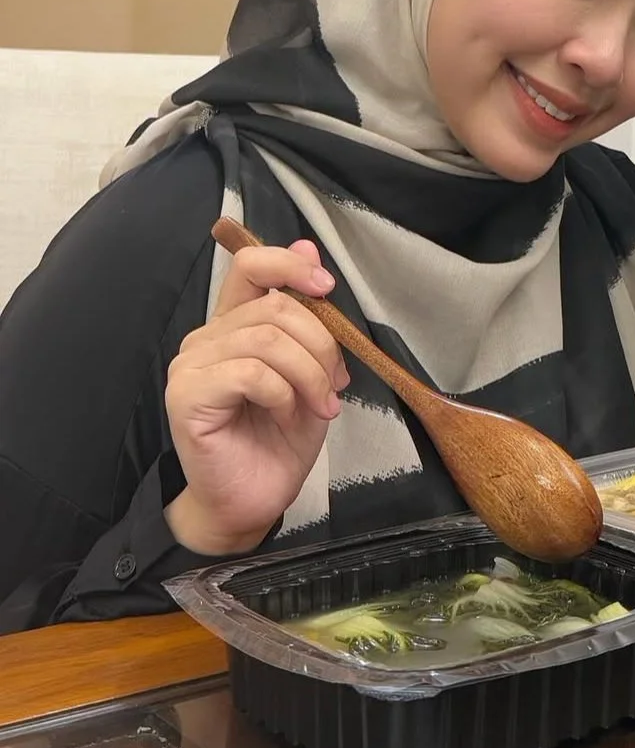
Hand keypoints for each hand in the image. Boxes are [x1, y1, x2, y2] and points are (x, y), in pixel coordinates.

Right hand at [164, 239, 347, 554]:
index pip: (250, 265)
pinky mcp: (187, 396)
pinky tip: (285, 414)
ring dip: (309, 373)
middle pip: (275, 307)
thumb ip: (309, 316)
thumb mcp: (312, 370)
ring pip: (267, 339)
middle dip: (321, 345)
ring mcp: (192, 365)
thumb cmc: (280, 439)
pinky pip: (249, 373)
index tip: (327, 286)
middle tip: (335, 385)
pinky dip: (282, 393)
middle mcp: (208, 337)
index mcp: (235, 324)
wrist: (254, 500)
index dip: (290, 265)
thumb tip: (307, 247)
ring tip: (320, 405)